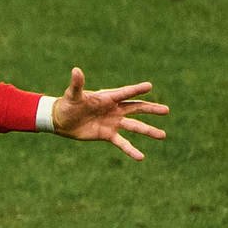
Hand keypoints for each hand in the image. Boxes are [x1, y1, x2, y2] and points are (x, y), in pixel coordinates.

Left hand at [50, 67, 168, 160]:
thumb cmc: (68, 104)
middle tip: (166, 110)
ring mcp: (113, 122)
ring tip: (163, 135)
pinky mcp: (108, 135)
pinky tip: (141, 157)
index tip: (149, 86)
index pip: (125, 93)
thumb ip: (77, 84)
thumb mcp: (73, 95)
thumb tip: (75, 70)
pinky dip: (131, 150)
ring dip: (148, 130)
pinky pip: (122, 143)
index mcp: (108, 97)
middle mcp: (114, 109)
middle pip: (137, 108)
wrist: (62, 121)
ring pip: (135, 126)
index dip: (136, 89)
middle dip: (151, 109)